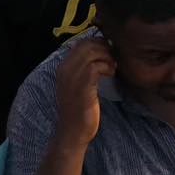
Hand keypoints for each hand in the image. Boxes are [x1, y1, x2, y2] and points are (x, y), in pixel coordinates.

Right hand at [55, 34, 116, 150]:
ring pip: (92, 51)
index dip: (98, 43)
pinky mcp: (82, 85)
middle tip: (112, 60)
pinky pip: (96, 65)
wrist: (73, 132)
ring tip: (112, 68)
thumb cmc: (79, 109)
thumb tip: (102, 50)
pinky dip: (107, 66)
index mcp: (63, 67)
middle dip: (104, 48)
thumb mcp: (78, 84)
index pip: (81, 42)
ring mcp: (72, 76)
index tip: (108, 54)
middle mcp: (64, 69)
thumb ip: (84, 68)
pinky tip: (111, 74)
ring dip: (107, 56)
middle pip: (87, 43)